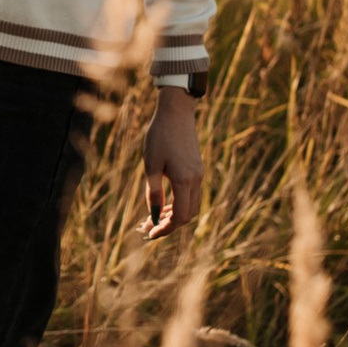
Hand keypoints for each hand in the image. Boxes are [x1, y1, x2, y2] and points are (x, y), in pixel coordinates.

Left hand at [142, 88, 202, 237]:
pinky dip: (179, 203)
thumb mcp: (151, 165)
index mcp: (184, 181)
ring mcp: (198, 174)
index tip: (150, 233)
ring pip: (191, 205)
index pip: (179, 217)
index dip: (165, 229)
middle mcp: (195, 180)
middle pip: (188, 215)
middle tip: (149, 227)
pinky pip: (191, 194)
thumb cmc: (159, 136)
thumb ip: (153, 193)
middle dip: (170, 225)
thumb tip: (153, 216)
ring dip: (175, 215)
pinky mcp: (196, 168)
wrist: (176, 113)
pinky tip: (164, 202)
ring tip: (154, 216)